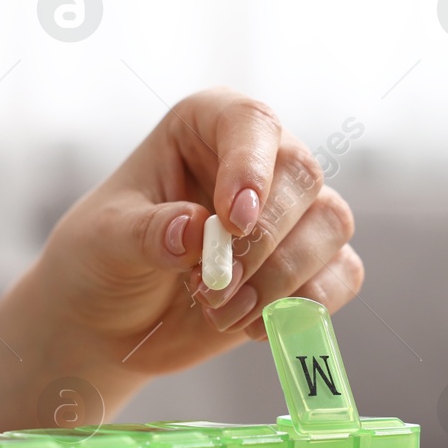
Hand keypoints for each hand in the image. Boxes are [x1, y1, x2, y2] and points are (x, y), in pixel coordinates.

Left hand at [27, 87, 363, 382]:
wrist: (111, 322)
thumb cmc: (103, 259)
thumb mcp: (105, 240)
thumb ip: (147, 232)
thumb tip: (193, 230)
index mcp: (206, 126)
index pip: (251, 121)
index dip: (251, 165)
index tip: (235, 220)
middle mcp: (260, 158)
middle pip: (302, 175)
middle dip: (263, 240)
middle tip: (213, 287)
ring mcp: (292, 211)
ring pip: (330, 223)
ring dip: (280, 279)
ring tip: (219, 312)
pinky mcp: (311, 263)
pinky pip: (344, 274)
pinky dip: (306, 306)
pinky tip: (252, 326)